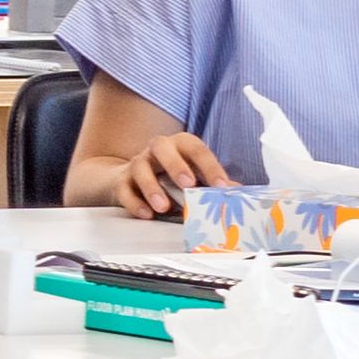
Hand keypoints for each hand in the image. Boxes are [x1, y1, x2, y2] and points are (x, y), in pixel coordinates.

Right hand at [90, 121, 209, 220]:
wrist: (130, 180)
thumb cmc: (169, 177)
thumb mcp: (194, 176)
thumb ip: (212, 183)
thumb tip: (238, 193)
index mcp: (180, 145)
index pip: (196, 149)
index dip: (210, 166)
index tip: (221, 186)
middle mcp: (157, 150)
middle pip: (162, 147)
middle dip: (176, 165)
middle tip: (187, 185)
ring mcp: (137, 164)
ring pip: (140, 168)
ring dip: (152, 187)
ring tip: (163, 207)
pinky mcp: (121, 182)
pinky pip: (124, 189)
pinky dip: (134, 202)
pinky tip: (146, 213)